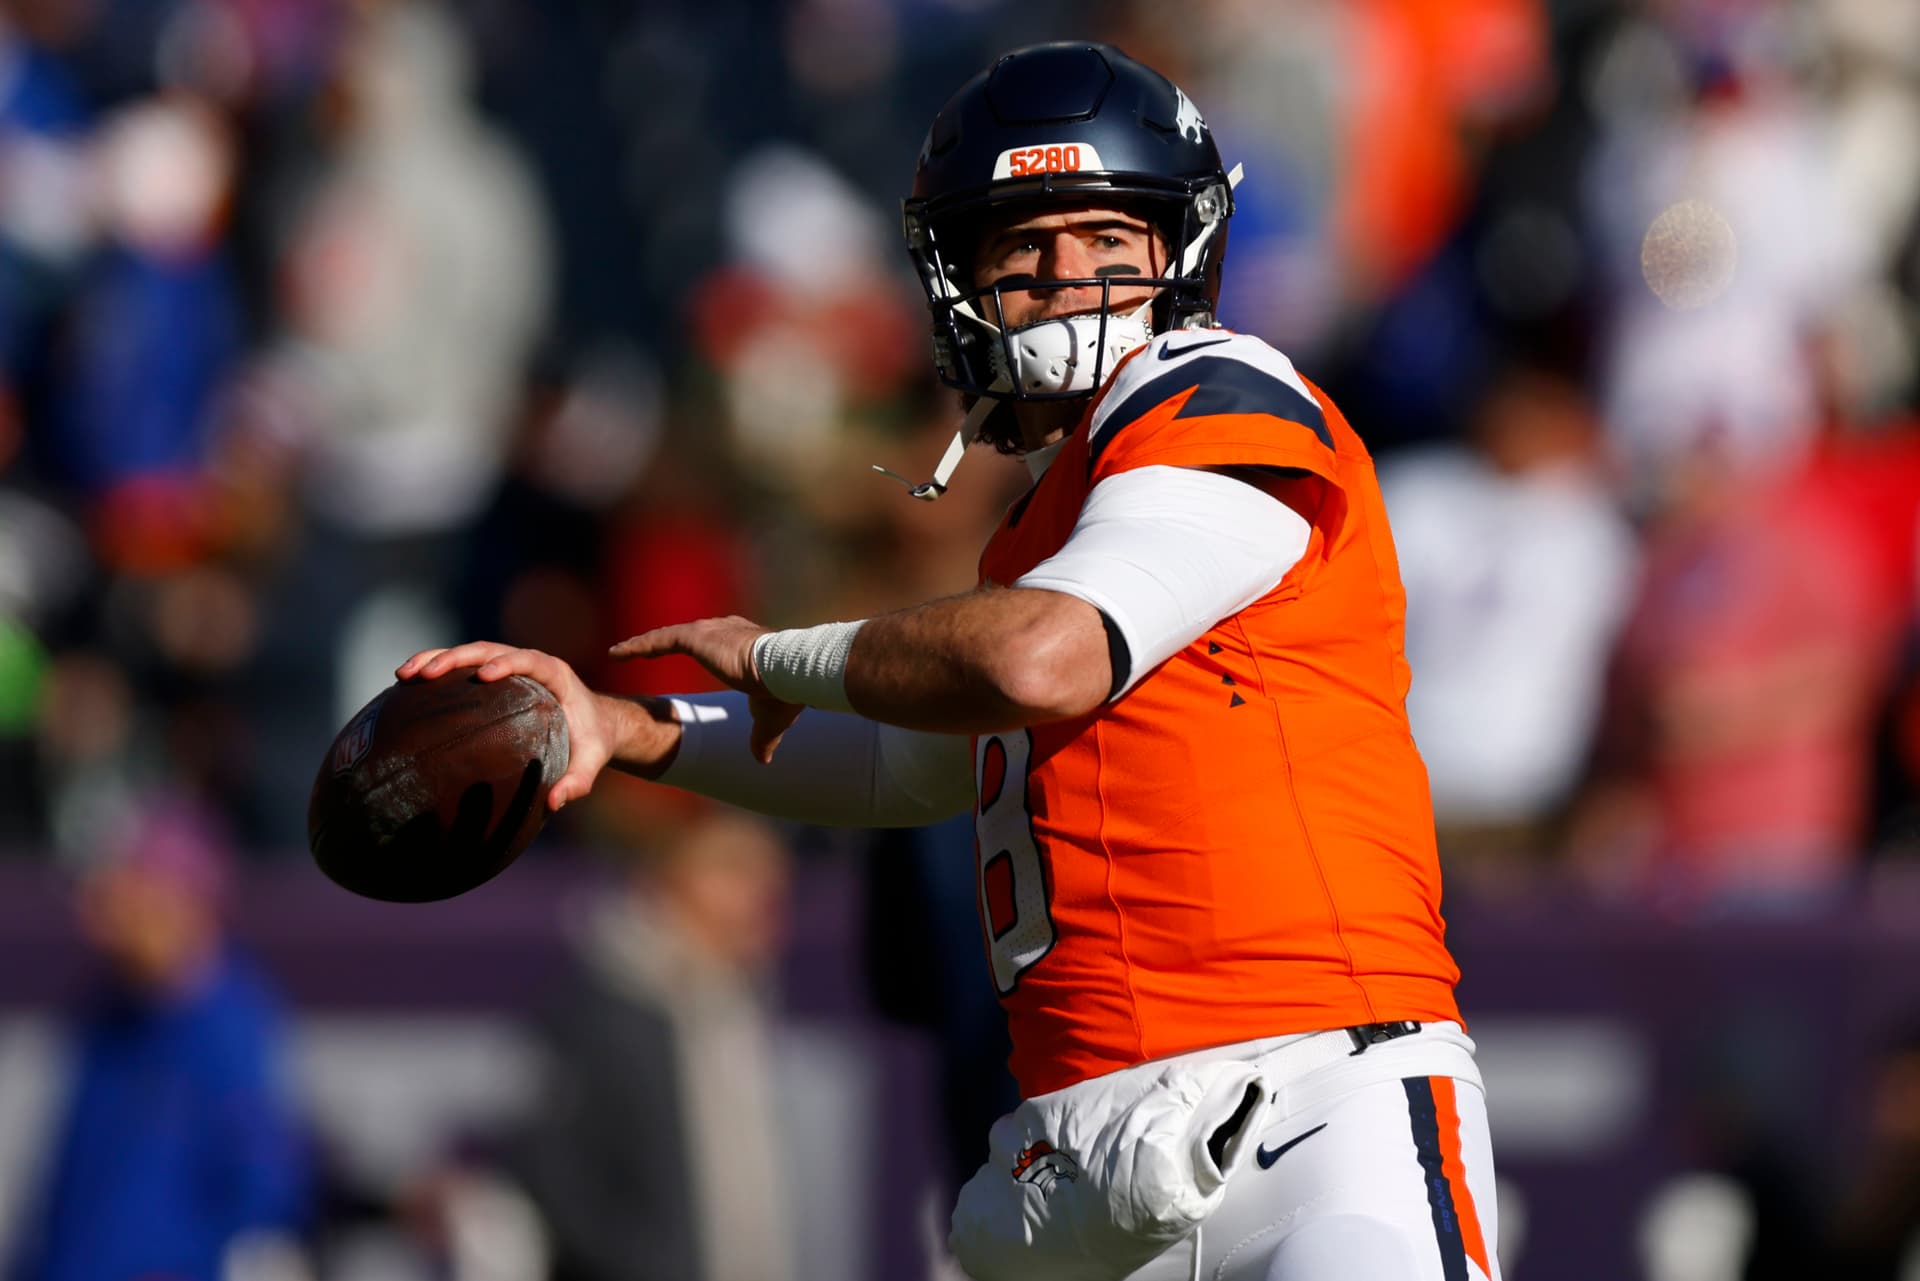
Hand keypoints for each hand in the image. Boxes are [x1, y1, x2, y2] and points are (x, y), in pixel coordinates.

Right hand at [394, 643, 668, 808]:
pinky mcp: (495, 676)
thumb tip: (553, 803)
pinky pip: (463, 668)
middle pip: (489, 649)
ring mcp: (510, 666)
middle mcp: (531, 663)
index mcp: (556, 674)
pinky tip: (404, 686)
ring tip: (403, 674)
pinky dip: (436, 671)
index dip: (508, 663)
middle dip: (455, 657)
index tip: (485, 675)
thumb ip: (578, 781)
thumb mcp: (592, 761)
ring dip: (435, 658)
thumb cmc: (593, 741)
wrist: (597, 722)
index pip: (530, 660)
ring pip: (470, 653)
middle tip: (425, 674)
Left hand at [610, 616, 801, 763]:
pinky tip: (615, 654)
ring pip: (668, 636)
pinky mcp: (697, 637)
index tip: (693, 652)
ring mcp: (710, 632)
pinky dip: (636, 646)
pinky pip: (658, 640)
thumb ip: (761, 736)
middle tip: (645, 651)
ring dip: (643, 645)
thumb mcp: (770, 718)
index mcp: (745, 644)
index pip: (717, 644)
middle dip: (667, 642)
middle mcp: (726, 631)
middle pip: (687, 636)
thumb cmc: (784, 692)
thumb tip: (762, 760)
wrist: (786, 672)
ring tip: (620, 653)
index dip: (702, 649)